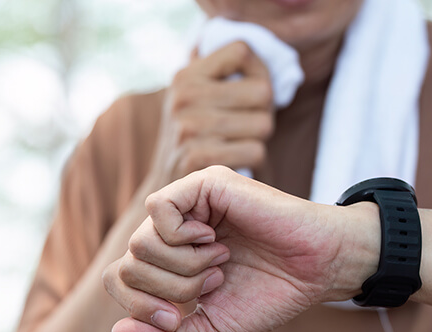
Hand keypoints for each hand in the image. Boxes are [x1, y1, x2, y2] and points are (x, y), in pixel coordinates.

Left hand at [102, 166, 378, 331]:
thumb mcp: (210, 327)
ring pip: (140, 241)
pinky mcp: (205, 184)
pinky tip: (213, 240)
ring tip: (219, 263)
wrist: (316, 271)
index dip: (141, 307)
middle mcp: (173, 228)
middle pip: (128, 264)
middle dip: (168, 290)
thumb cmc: (270, 294)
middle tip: (211, 285)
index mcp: (170, 259)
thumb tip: (118, 331)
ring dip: (182, 267)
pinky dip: (182, 236)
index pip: (119, 280)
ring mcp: (188, 203)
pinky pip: (159, 208)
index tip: (180, 318)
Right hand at [150, 41, 273, 184]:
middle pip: (262, 91)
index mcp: (186, 75)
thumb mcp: (193, 95)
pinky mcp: (198, 158)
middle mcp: (184, 96)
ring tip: (239, 141)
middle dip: (264, 111)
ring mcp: (189, 127)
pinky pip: (256, 151)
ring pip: (264, 124)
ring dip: (260, 138)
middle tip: (249, 123)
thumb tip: (254, 43)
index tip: (253, 88)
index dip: (259, 70)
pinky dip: (253, 159)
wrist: (167, 188)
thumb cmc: (193, 135)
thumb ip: (217, 68)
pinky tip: (236, 159)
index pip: (243, 51)